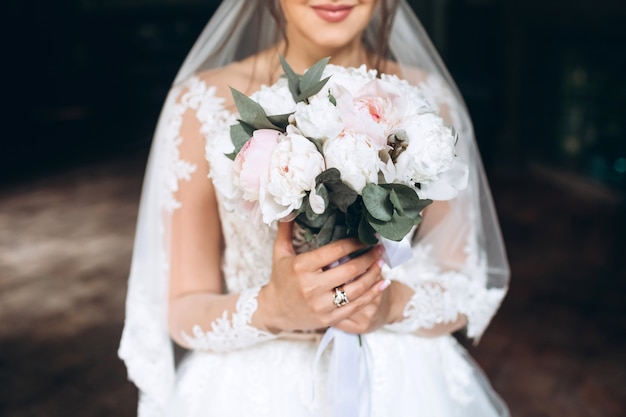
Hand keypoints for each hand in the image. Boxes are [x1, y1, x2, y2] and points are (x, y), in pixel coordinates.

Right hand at [257, 221, 388, 332]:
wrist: (274, 311)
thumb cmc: (280, 278)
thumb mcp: (279, 252)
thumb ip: (286, 230)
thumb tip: (289, 208)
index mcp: (301, 267)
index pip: (335, 251)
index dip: (354, 243)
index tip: (366, 237)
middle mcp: (311, 287)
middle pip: (350, 269)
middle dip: (368, 257)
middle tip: (379, 248)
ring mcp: (321, 305)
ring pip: (356, 289)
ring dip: (373, 274)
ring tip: (382, 263)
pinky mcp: (329, 319)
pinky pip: (356, 306)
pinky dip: (372, 294)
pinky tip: (382, 284)